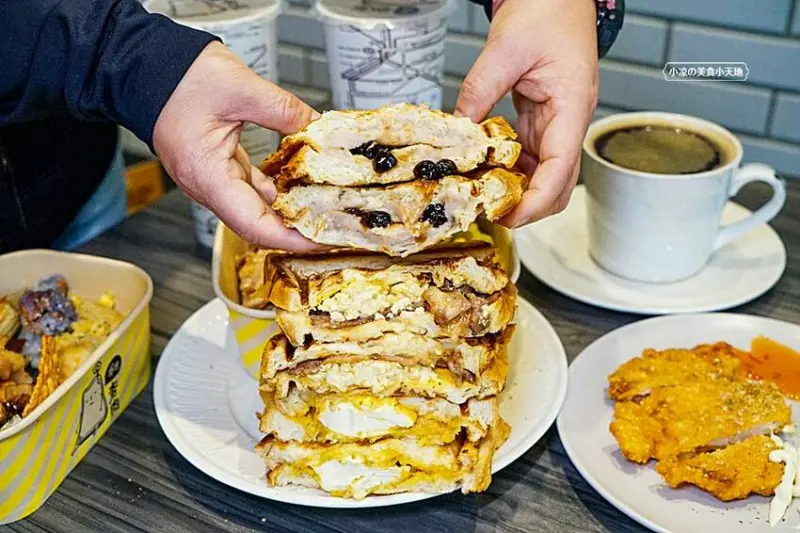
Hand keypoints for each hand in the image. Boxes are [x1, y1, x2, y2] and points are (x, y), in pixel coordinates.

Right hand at [153, 42, 322, 250]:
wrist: (141, 63)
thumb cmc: (174, 77)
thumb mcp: (240, 87)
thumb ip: (285, 111)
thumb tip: (318, 127)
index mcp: (207, 176)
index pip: (255, 226)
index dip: (292, 239)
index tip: (322, 240)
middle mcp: (207, 185)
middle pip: (258, 223)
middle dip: (297, 229)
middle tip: (334, 226)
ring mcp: (212, 178)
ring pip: (257, 206)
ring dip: (289, 209)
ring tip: (325, 208)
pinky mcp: (217, 165)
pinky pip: (252, 187)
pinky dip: (277, 188)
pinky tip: (302, 182)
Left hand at [455, 0, 597, 226]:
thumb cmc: (547, 10)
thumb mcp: (505, 48)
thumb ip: (480, 90)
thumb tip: (458, 129)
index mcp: (572, 105)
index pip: (561, 168)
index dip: (537, 200)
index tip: (511, 216)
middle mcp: (569, 120)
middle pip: (559, 182)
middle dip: (529, 205)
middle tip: (491, 214)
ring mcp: (557, 122)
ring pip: (545, 174)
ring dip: (520, 190)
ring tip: (485, 198)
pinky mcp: (543, 119)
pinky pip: (530, 156)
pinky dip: (512, 170)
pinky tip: (488, 173)